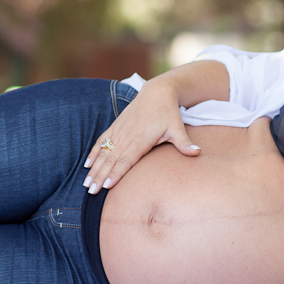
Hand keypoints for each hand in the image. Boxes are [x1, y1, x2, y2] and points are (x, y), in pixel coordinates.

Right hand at [83, 81, 199, 192]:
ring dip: (95, 168)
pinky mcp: (116, 126)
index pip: (127, 159)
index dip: (116, 172)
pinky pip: (102, 141)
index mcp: (141, 139)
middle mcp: (127, 135)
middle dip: (100, 176)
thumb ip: (184, 142)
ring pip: (104, 152)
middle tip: (91, 191)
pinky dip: (94, 153)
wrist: (157, 92)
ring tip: (86, 183)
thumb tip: (197, 152)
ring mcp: (120, 130)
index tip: (107, 185)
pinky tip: (88, 165)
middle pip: (111, 159)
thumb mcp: (177, 127)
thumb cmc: (168, 112)